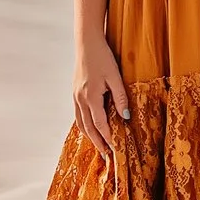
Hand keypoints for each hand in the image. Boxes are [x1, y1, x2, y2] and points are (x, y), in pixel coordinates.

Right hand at [72, 34, 129, 159]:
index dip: (107, 138)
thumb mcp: (115, 77)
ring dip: (90, 136)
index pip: (100, 124)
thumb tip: (125, 117)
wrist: (87, 44)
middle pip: (88, 128)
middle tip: (107, 156)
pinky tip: (90, 129)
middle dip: (98, 143)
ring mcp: (75, 96)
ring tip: (99, 146)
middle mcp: (80, 99)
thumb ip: (120, 97)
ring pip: (81, 123)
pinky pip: (78, 115)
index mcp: (91, 97)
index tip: (115, 150)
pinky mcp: (75, 93)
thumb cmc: (103, 57)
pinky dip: (84, 125)